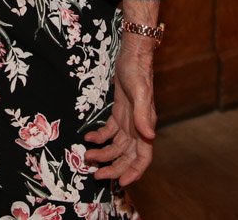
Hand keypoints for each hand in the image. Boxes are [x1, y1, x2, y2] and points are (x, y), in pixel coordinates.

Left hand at [84, 37, 156, 185]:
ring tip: (87, 157)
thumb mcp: (140, 92)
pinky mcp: (119, 113)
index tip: (121, 183)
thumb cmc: (138, 72)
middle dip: (113, 168)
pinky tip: (87, 137)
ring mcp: (128, 121)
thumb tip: (149, 136)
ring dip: (103, 154)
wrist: (133, 55)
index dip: (134, 172)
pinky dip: (98, 137)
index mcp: (145, 126)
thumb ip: (142, 115)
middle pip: (127, 156)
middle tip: (96, 175)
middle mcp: (138, 127)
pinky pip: (109, 131)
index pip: (143, 157)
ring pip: (117, 147)